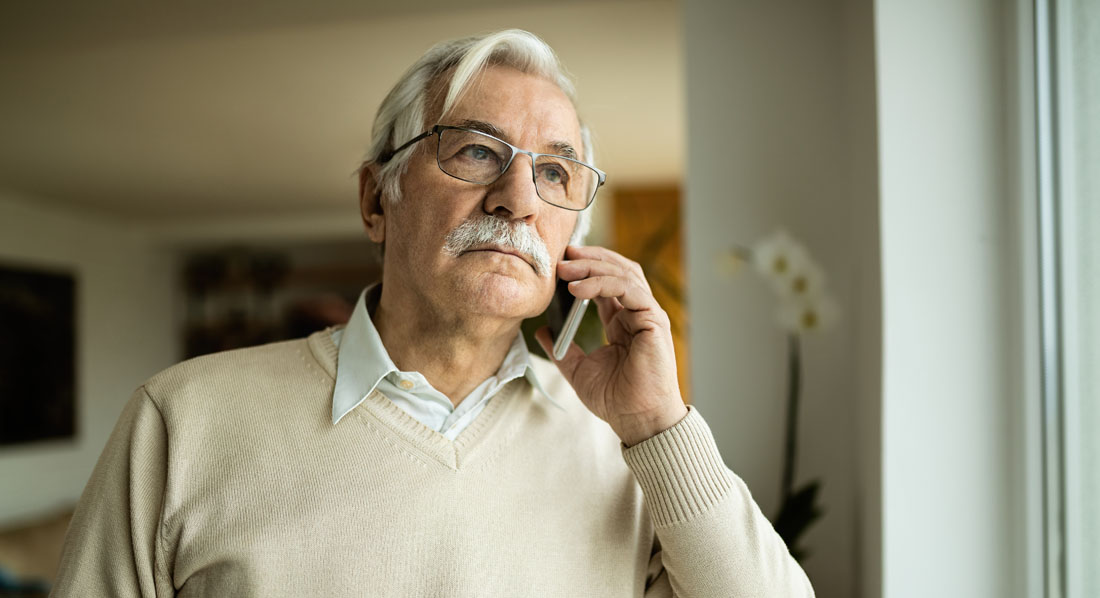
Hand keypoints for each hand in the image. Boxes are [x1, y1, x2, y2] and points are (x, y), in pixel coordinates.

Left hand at [535, 245, 687, 446]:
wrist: (637, 420)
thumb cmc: (616, 400)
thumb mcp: (578, 370)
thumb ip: (562, 349)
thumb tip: (542, 331)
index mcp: (622, 322)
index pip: (607, 281)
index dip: (586, 267)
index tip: (559, 263)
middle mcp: (637, 314)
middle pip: (618, 270)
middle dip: (589, 259)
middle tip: (561, 256)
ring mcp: (648, 315)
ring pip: (624, 274)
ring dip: (593, 266)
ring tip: (565, 267)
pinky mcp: (654, 320)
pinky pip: (628, 290)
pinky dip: (603, 283)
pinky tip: (579, 289)